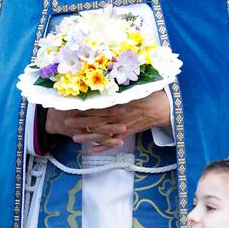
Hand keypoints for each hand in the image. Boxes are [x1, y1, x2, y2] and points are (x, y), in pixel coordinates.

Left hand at [45, 91, 170, 152]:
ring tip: (74, 139)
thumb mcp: (132, 88)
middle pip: (96, 120)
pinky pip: (112, 143)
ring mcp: (122, 126)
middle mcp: (119, 116)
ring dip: (88, 137)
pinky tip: (90, 150)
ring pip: (102, 134)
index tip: (72, 107)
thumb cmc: (147, 95)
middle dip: (80, 122)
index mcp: (118, 103)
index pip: (98, 106)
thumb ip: (117, 88)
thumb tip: (105, 77)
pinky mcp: (126, 134)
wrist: (162, 108)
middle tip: (66, 122)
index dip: (85, 108)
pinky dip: (102, 147)